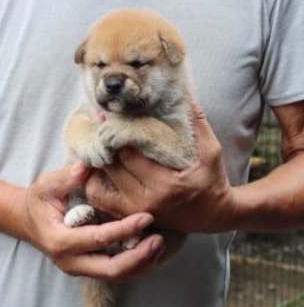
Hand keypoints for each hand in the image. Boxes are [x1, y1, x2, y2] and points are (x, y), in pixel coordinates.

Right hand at [17, 162, 164, 280]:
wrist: (29, 221)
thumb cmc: (39, 201)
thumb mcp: (46, 186)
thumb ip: (66, 177)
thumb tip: (87, 167)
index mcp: (60, 240)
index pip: (99, 239)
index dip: (125, 229)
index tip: (147, 217)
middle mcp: (71, 261)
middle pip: (111, 270)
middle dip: (139, 257)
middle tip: (159, 239)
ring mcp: (80, 267)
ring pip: (117, 276)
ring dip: (141, 263)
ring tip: (159, 244)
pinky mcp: (88, 266)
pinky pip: (115, 272)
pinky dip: (135, 265)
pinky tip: (149, 251)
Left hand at [85, 103, 235, 233]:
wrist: (212, 215)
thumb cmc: (212, 180)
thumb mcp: (211, 150)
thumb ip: (197, 122)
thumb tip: (184, 91)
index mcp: (167, 183)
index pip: (130, 153)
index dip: (116, 131)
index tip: (106, 112)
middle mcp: (147, 200)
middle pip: (113, 165)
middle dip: (103, 140)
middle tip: (95, 118)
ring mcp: (135, 210)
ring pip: (100, 182)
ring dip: (95, 159)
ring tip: (92, 138)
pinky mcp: (129, 214)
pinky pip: (100, 198)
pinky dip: (93, 180)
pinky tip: (97, 163)